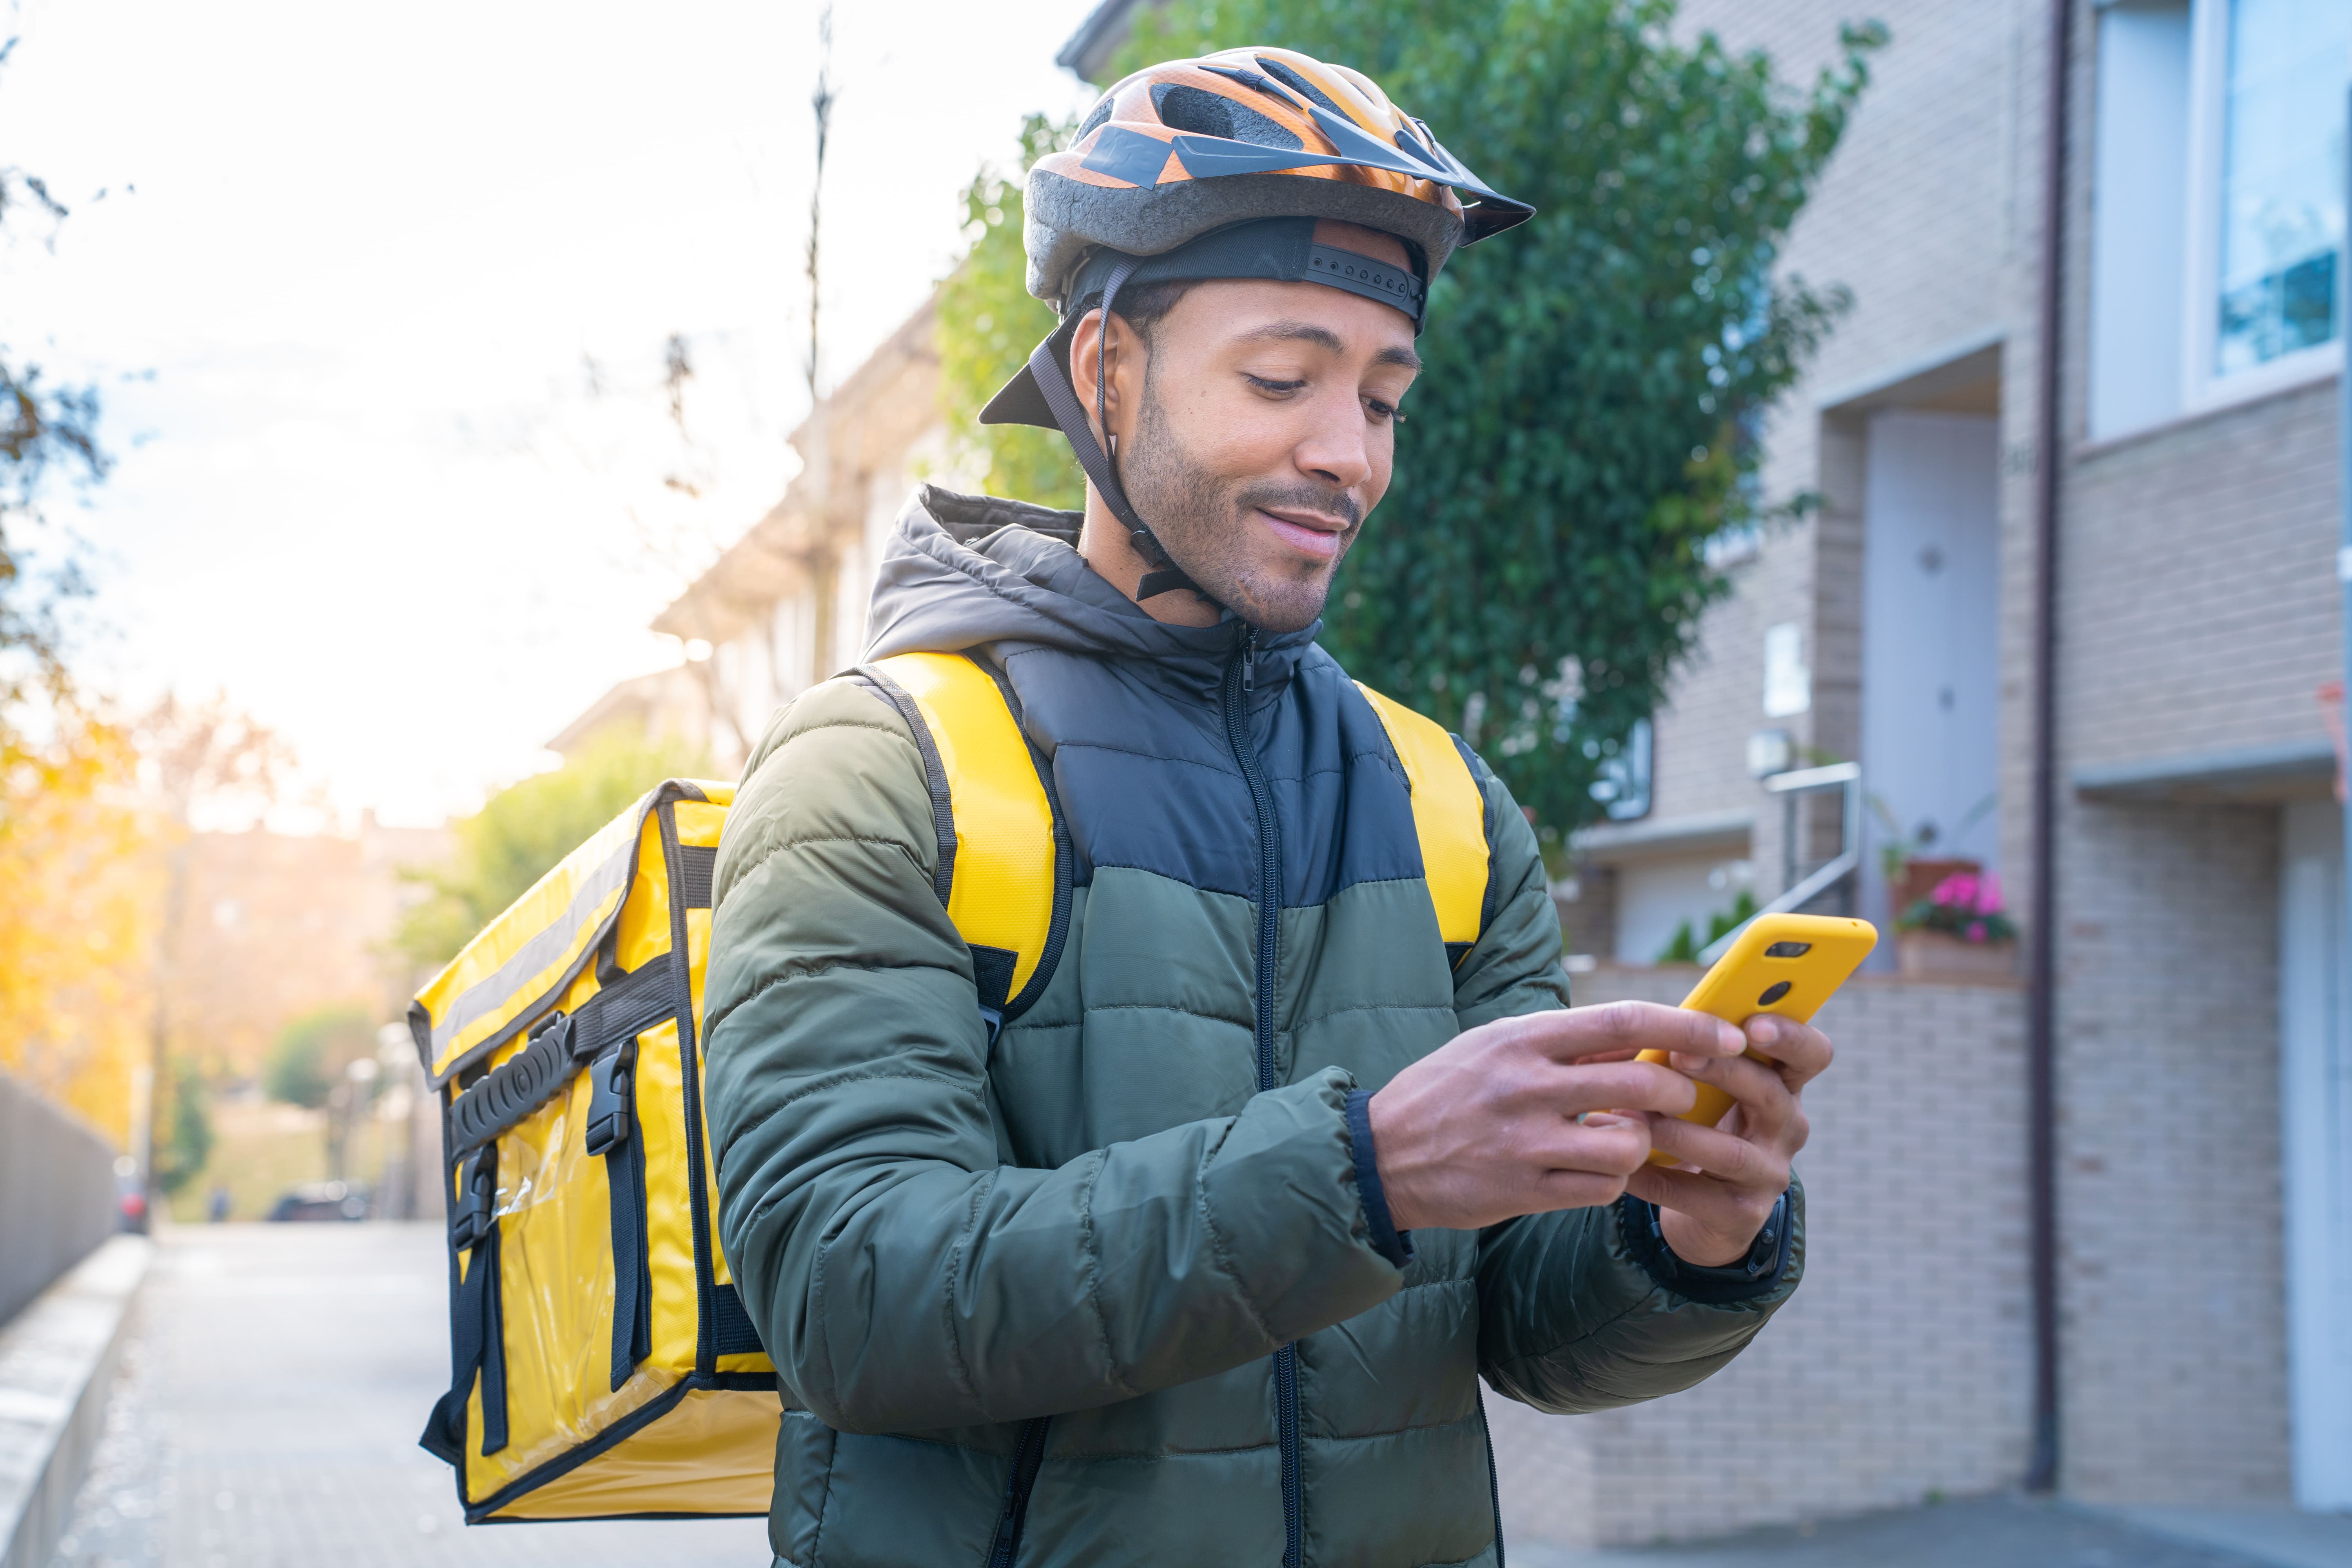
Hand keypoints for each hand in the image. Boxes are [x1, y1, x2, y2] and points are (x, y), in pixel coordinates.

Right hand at [1366, 1002, 1749, 1230]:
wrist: (1381, 1154)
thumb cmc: (1447, 1091)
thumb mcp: (1497, 1046)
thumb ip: (1564, 1042)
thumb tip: (1642, 1038)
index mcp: (1522, 1039)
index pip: (1623, 1020)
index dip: (1686, 1026)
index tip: (1727, 1034)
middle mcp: (1525, 1087)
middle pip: (1640, 1084)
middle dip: (1680, 1092)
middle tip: (1683, 1096)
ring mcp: (1525, 1143)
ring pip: (1628, 1146)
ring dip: (1645, 1144)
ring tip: (1628, 1137)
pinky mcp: (1522, 1192)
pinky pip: (1601, 1190)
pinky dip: (1613, 1181)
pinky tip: (1595, 1170)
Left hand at [1630, 1013, 1832, 1266]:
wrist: (1704, 1209)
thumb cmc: (1701, 1123)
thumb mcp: (1707, 1086)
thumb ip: (1693, 1051)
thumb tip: (1648, 1021)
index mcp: (1783, 1084)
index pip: (1811, 1054)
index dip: (1791, 1036)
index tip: (1753, 1023)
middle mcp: (1787, 1129)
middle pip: (1770, 1094)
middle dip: (1723, 1071)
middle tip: (1677, 1055)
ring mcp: (1769, 1175)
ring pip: (1731, 1152)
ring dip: (1678, 1132)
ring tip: (1631, 1116)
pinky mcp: (1743, 1216)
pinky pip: (1696, 1196)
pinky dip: (1654, 1179)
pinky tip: (1621, 1165)